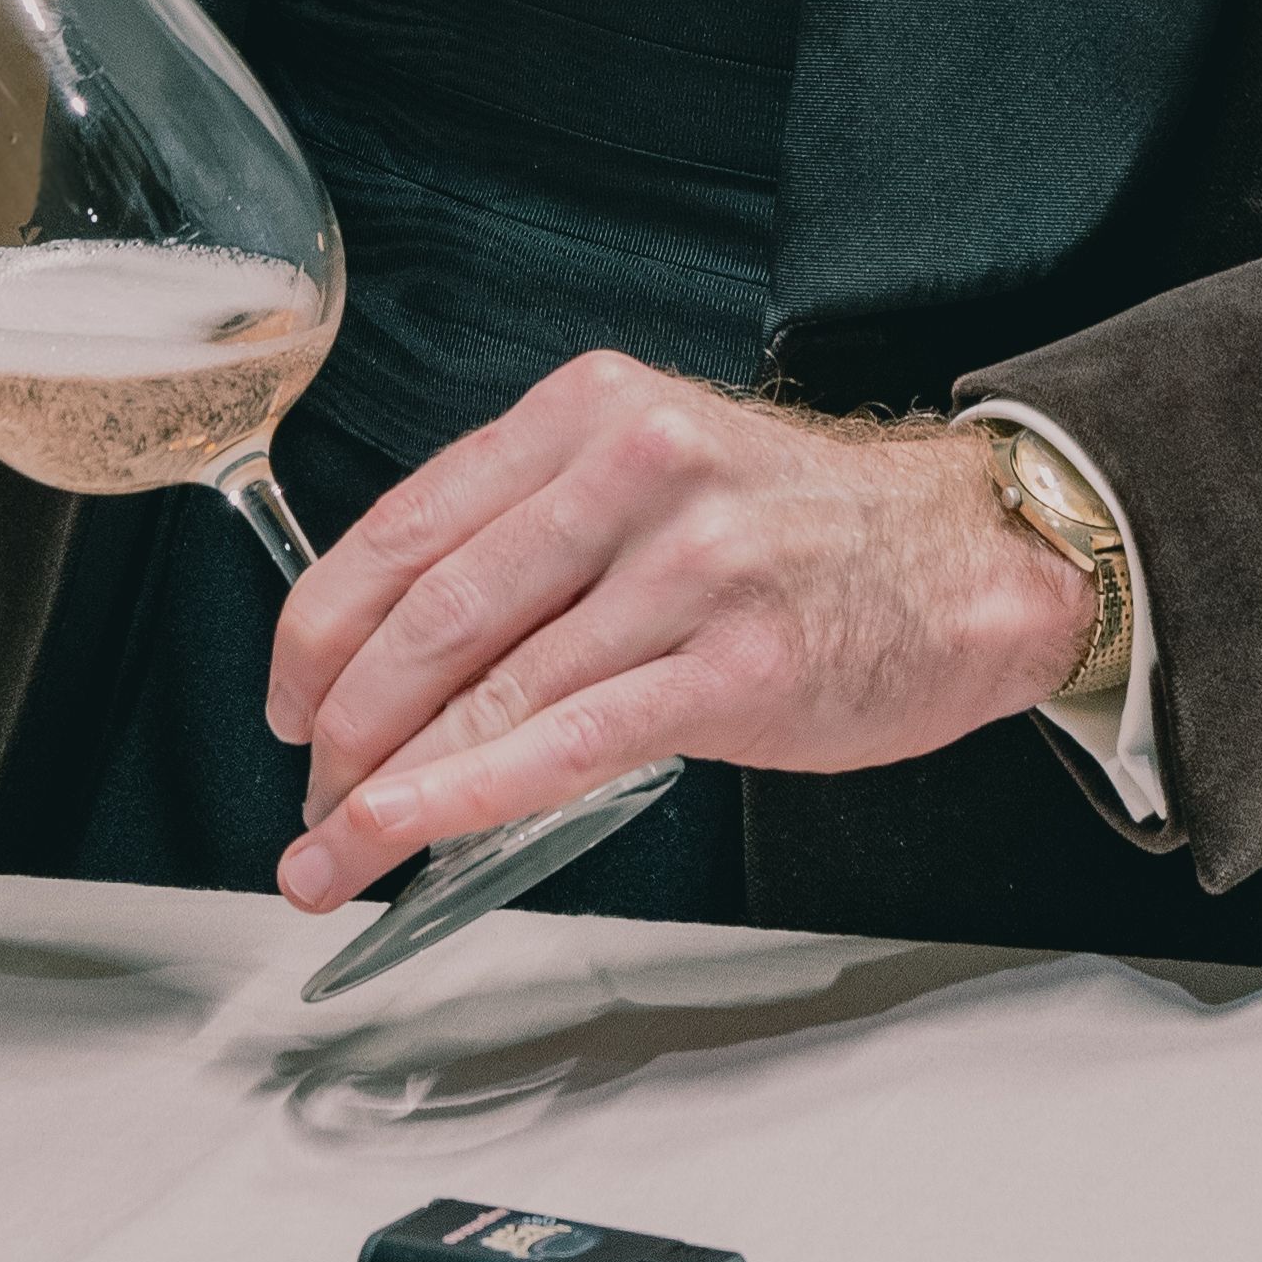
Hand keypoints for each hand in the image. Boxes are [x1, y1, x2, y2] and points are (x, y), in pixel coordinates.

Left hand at [258, 353, 1101, 912]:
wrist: (974, 560)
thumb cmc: (805, 534)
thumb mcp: (659, 472)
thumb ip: (536, 534)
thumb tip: (394, 658)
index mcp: (592, 412)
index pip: (409, 523)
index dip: (319, 627)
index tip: (286, 696)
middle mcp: (634, 469)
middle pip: (432, 609)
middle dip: (342, 721)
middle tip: (307, 794)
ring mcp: (690, 566)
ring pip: (490, 686)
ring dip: (386, 784)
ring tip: (332, 848)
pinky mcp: (738, 669)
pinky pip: (568, 744)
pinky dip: (464, 799)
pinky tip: (406, 838)